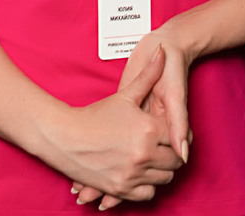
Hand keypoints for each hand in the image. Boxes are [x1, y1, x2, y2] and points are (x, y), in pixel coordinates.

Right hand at [74, 30, 194, 208]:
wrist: (64, 137)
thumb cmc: (95, 115)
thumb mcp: (124, 95)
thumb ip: (148, 74)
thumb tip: (162, 51)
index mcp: (149, 129)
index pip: (180, 136)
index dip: (176, 134)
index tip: (170, 133)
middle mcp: (144, 153)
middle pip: (176, 160)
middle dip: (171, 153)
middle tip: (162, 147)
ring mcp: (133, 174)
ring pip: (165, 178)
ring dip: (161, 169)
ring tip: (150, 158)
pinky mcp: (121, 189)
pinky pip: (148, 193)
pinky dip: (147, 185)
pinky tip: (140, 173)